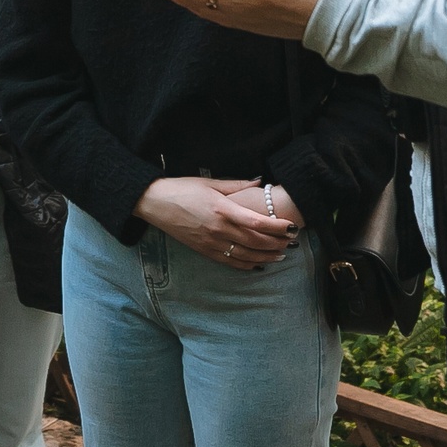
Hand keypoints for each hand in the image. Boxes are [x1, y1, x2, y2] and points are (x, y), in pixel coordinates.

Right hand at [135, 176, 299, 270]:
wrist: (155, 203)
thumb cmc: (182, 188)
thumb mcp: (210, 182)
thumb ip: (237, 184)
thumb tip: (259, 181)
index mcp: (222, 209)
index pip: (257, 222)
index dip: (277, 226)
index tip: (292, 226)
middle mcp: (219, 229)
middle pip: (256, 242)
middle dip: (277, 243)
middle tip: (292, 241)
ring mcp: (211, 243)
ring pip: (246, 255)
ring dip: (266, 256)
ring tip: (281, 254)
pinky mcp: (204, 251)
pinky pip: (231, 262)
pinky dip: (248, 265)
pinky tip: (259, 264)